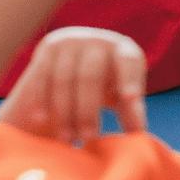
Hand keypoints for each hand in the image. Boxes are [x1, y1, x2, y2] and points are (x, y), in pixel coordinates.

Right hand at [0, 28, 146, 143]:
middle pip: (90, 76)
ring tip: (67, 139)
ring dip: (64, 112)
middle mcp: (98, 40)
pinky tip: (41, 120)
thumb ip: (131, 111)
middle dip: (87, 111)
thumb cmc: (110, 85)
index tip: (129, 99)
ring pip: (64, 79)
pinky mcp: (50, 46)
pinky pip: (43, 75)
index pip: (128, 62)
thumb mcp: (122, 96)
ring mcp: (72, 40)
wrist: (76, 60)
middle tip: (88, 138)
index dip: (128, 79)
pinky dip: (41, 99)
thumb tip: (138, 133)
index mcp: (124, 49)